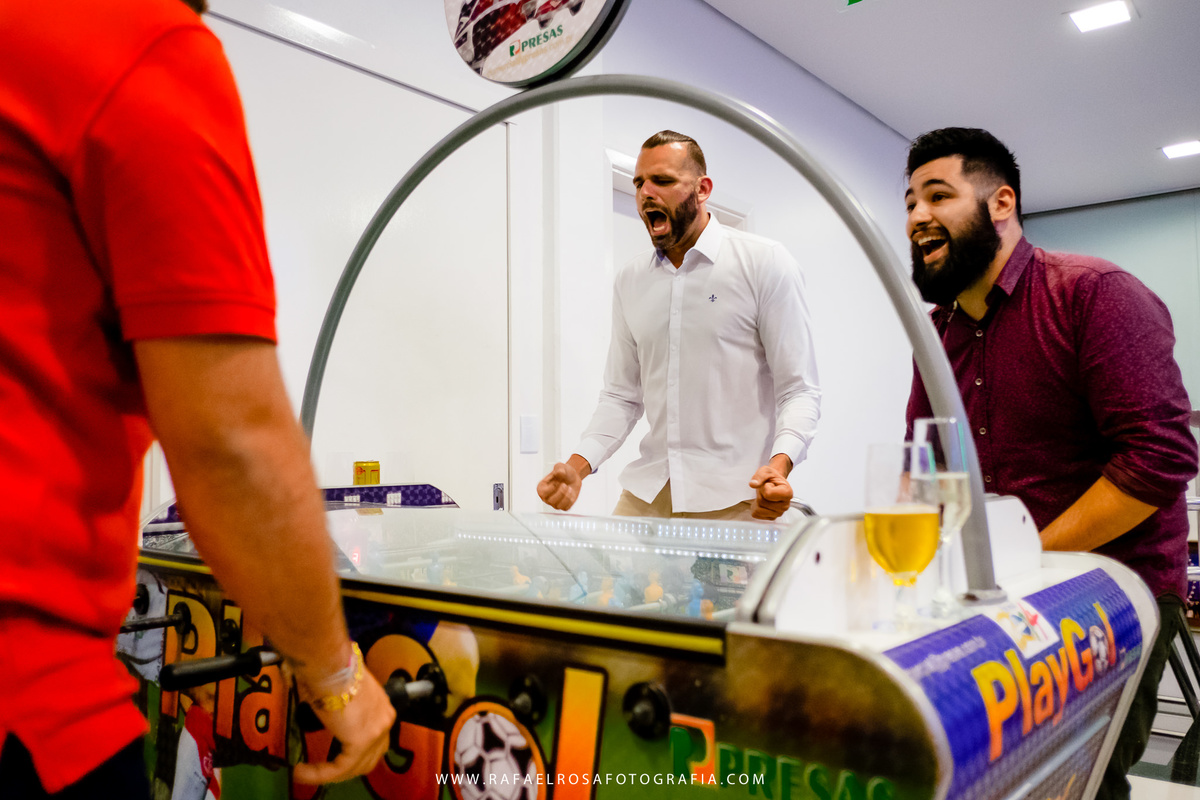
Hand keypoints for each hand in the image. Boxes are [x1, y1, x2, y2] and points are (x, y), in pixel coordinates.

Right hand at [293, 668, 394, 785]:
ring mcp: (377, 730)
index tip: (330, 756)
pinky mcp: (362, 741)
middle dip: (348, 766)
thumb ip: (340, 708)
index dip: (353, 752)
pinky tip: (301, 771)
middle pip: (371, 755)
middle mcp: (385, 718)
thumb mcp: (340, 693)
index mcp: (381, 706)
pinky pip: (341, 768)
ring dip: (330, 773)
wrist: (329, 664)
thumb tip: (325, 710)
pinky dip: (320, 774)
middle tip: (322, 770)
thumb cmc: (329, 669)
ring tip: (305, 772)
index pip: (373, 738)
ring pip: (357, 765)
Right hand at [538, 461, 583, 510]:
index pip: (543, 493)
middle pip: (551, 501)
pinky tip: (571, 492)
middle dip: (560, 493)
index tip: (557, 482)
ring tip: (569, 488)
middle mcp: (546, 498)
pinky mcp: (563, 507)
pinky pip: (566, 507)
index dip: (551, 488)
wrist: (572, 477)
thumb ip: (559, 468)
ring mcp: (554, 504)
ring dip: (566, 497)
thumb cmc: (564, 472)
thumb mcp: (561, 467)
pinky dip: (570, 500)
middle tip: (565, 484)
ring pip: (558, 506)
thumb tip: (559, 472)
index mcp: (541, 488)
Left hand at [749, 464, 792, 519]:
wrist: (773, 483)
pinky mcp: (771, 518)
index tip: (770, 484)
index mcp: (787, 493)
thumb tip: (753, 484)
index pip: (768, 494)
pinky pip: (756, 514)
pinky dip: (755, 507)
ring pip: (758, 509)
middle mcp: (785, 506)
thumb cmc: (771, 477)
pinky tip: (762, 501)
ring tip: (764, 495)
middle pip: (762, 502)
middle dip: (760, 494)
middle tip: (766, 489)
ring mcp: (778, 513)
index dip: (765, 487)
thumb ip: (760, 476)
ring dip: (757, 500)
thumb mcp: (766, 471)